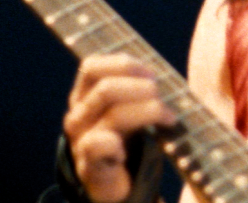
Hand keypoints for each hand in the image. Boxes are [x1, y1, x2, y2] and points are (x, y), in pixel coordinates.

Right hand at [63, 54, 176, 202]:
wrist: (109, 182)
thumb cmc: (124, 136)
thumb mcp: (126, 106)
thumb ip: (137, 87)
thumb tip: (166, 74)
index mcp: (84, 95)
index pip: (92, 67)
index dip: (124, 65)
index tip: (152, 74)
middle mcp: (78, 114)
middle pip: (106, 88)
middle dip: (143, 88)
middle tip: (164, 98)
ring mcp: (80, 140)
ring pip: (113, 115)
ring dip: (149, 112)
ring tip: (168, 118)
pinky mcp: (88, 165)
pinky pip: (99, 146)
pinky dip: (117, 145)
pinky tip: (130, 150)